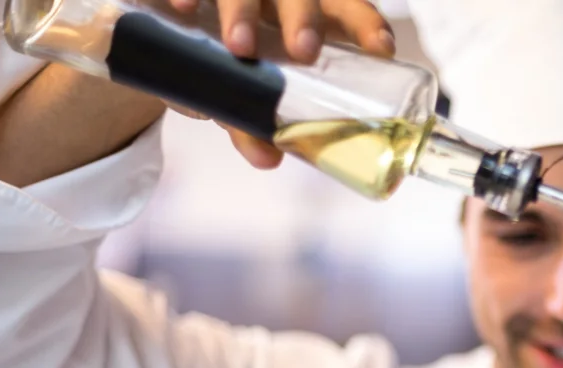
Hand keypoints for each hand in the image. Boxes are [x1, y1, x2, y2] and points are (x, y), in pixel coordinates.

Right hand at [166, 0, 395, 167]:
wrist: (181, 20)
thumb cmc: (237, 59)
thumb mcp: (248, 90)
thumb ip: (255, 121)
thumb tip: (266, 157)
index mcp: (312, 13)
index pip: (350, 10)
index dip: (367, 25)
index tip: (380, 49)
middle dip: (305, 20)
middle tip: (304, 52)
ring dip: (243, 14)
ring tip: (239, 47)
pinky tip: (184, 9)